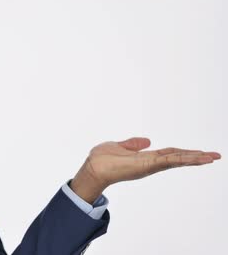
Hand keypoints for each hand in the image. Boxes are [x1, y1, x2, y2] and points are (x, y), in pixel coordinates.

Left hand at [70, 137, 221, 203]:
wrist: (93, 168)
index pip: (169, 154)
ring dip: (195, 158)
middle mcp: (151, 163)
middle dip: (196, 157)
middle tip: (215, 156)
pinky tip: (196, 157)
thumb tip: (146, 141)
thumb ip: (133, 144)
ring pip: (177, 160)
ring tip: (212, 157)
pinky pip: (169, 160)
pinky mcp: (147, 165)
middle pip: (177, 158)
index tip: (200, 152)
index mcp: (146, 158)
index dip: (184, 152)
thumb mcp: (119, 147)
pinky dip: (183, 159)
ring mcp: (150, 165)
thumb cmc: (102, 159)